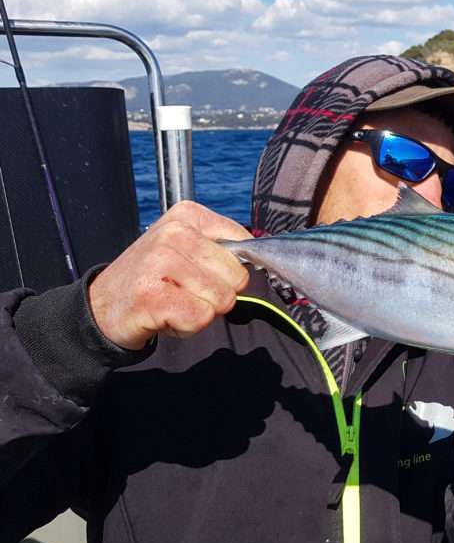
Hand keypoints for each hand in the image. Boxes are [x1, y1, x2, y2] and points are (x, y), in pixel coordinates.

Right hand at [88, 201, 251, 349]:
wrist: (102, 306)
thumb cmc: (154, 278)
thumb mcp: (187, 248)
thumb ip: (223, 249)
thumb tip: (261, 258)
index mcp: (188, 215)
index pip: (245, 245)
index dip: (231, 270)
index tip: (201, 272)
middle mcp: (173, 232)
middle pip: (237, 277)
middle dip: (218, 294)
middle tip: (185, 291)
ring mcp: (160, 262)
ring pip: (222, 300)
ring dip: (201, 312)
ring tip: (174, 302)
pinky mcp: (152, 296)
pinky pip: (200, 318)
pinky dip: (188, 327)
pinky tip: (166, 315)